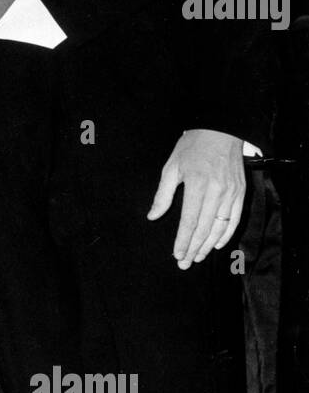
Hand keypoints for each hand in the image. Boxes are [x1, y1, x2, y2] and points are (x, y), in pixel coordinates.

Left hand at [147, 129, 245, 268]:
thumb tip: (153, 216)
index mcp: (198, 185)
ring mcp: (231, 193)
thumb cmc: (192, 146)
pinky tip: (216, 244)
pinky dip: (226, 234)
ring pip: (220, 227)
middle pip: (204, 229)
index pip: (189, 222)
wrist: (221, 129)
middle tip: (185, 263)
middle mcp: (217, 192)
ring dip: (208, 245)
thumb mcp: (171, 167)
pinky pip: (235, 218)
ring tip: (197, 257)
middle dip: (193, 248)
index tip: (176, 254)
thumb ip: (163, 195)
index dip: (182, 241)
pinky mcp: (241, 192)